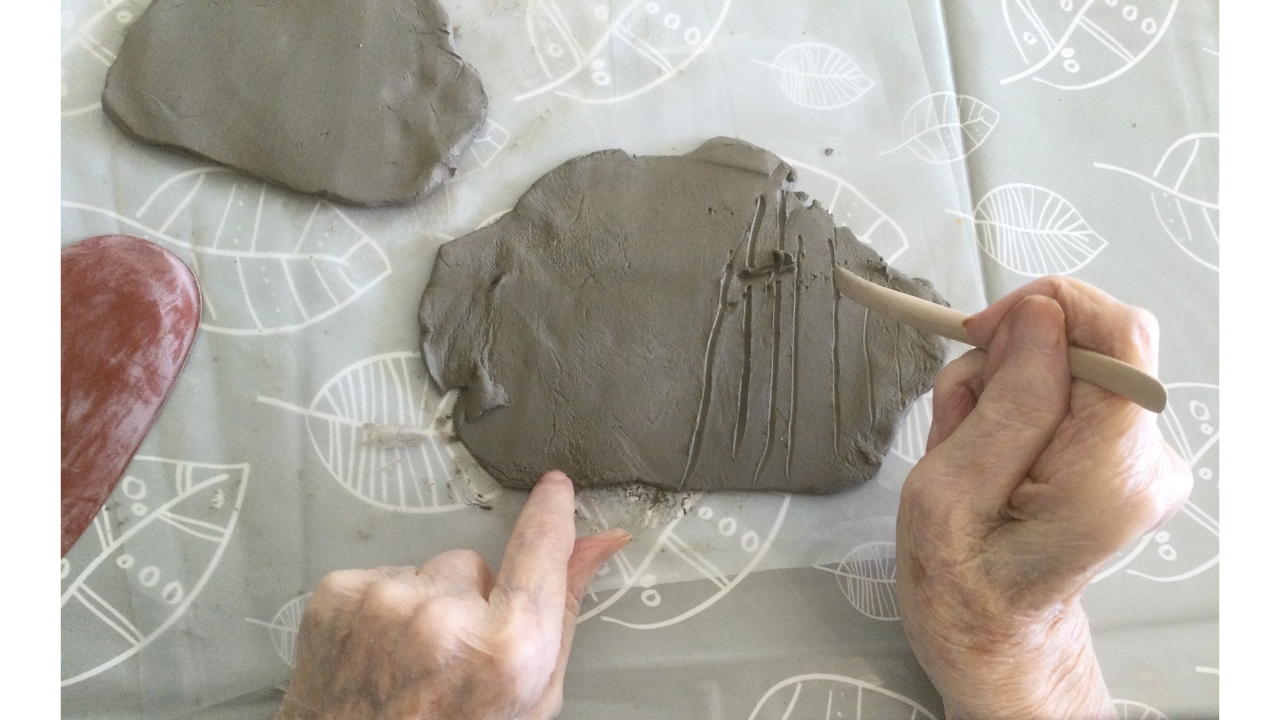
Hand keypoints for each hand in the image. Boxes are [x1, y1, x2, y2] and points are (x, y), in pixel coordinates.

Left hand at [274, 471, 629, 719]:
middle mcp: (442, 620)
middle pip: (473, 566)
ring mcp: (383, 605)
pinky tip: (376, 654)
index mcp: (504, 652)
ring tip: (408, 662)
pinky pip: (380, 575)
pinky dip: (380, 609)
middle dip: (469, 600)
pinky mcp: (337, 596)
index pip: (540, 550)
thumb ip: (562, 611)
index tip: (555, 488)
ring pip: (424, 571)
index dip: (551, 514)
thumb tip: (599, 544)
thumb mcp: (529, 697)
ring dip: (422, 605)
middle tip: (452, 660)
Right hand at [895, 278, 1191, 719]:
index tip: (981, 330)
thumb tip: (1040, 314)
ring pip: (1070, 363)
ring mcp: (1142, 456)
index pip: (1119, 333)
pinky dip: (1016, 400)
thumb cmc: (959, 581)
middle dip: (1008, 358)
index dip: (1047, 306)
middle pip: (1089, 344)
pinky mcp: (1124, 451)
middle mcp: (1147, 460)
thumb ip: (1006, 397)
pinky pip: (1069, 389)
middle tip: (956, 416)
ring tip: (963, 443)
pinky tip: (986, 446)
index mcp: (1110, 472)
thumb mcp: (949, 489)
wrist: (991, 635)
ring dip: (1002, 384)